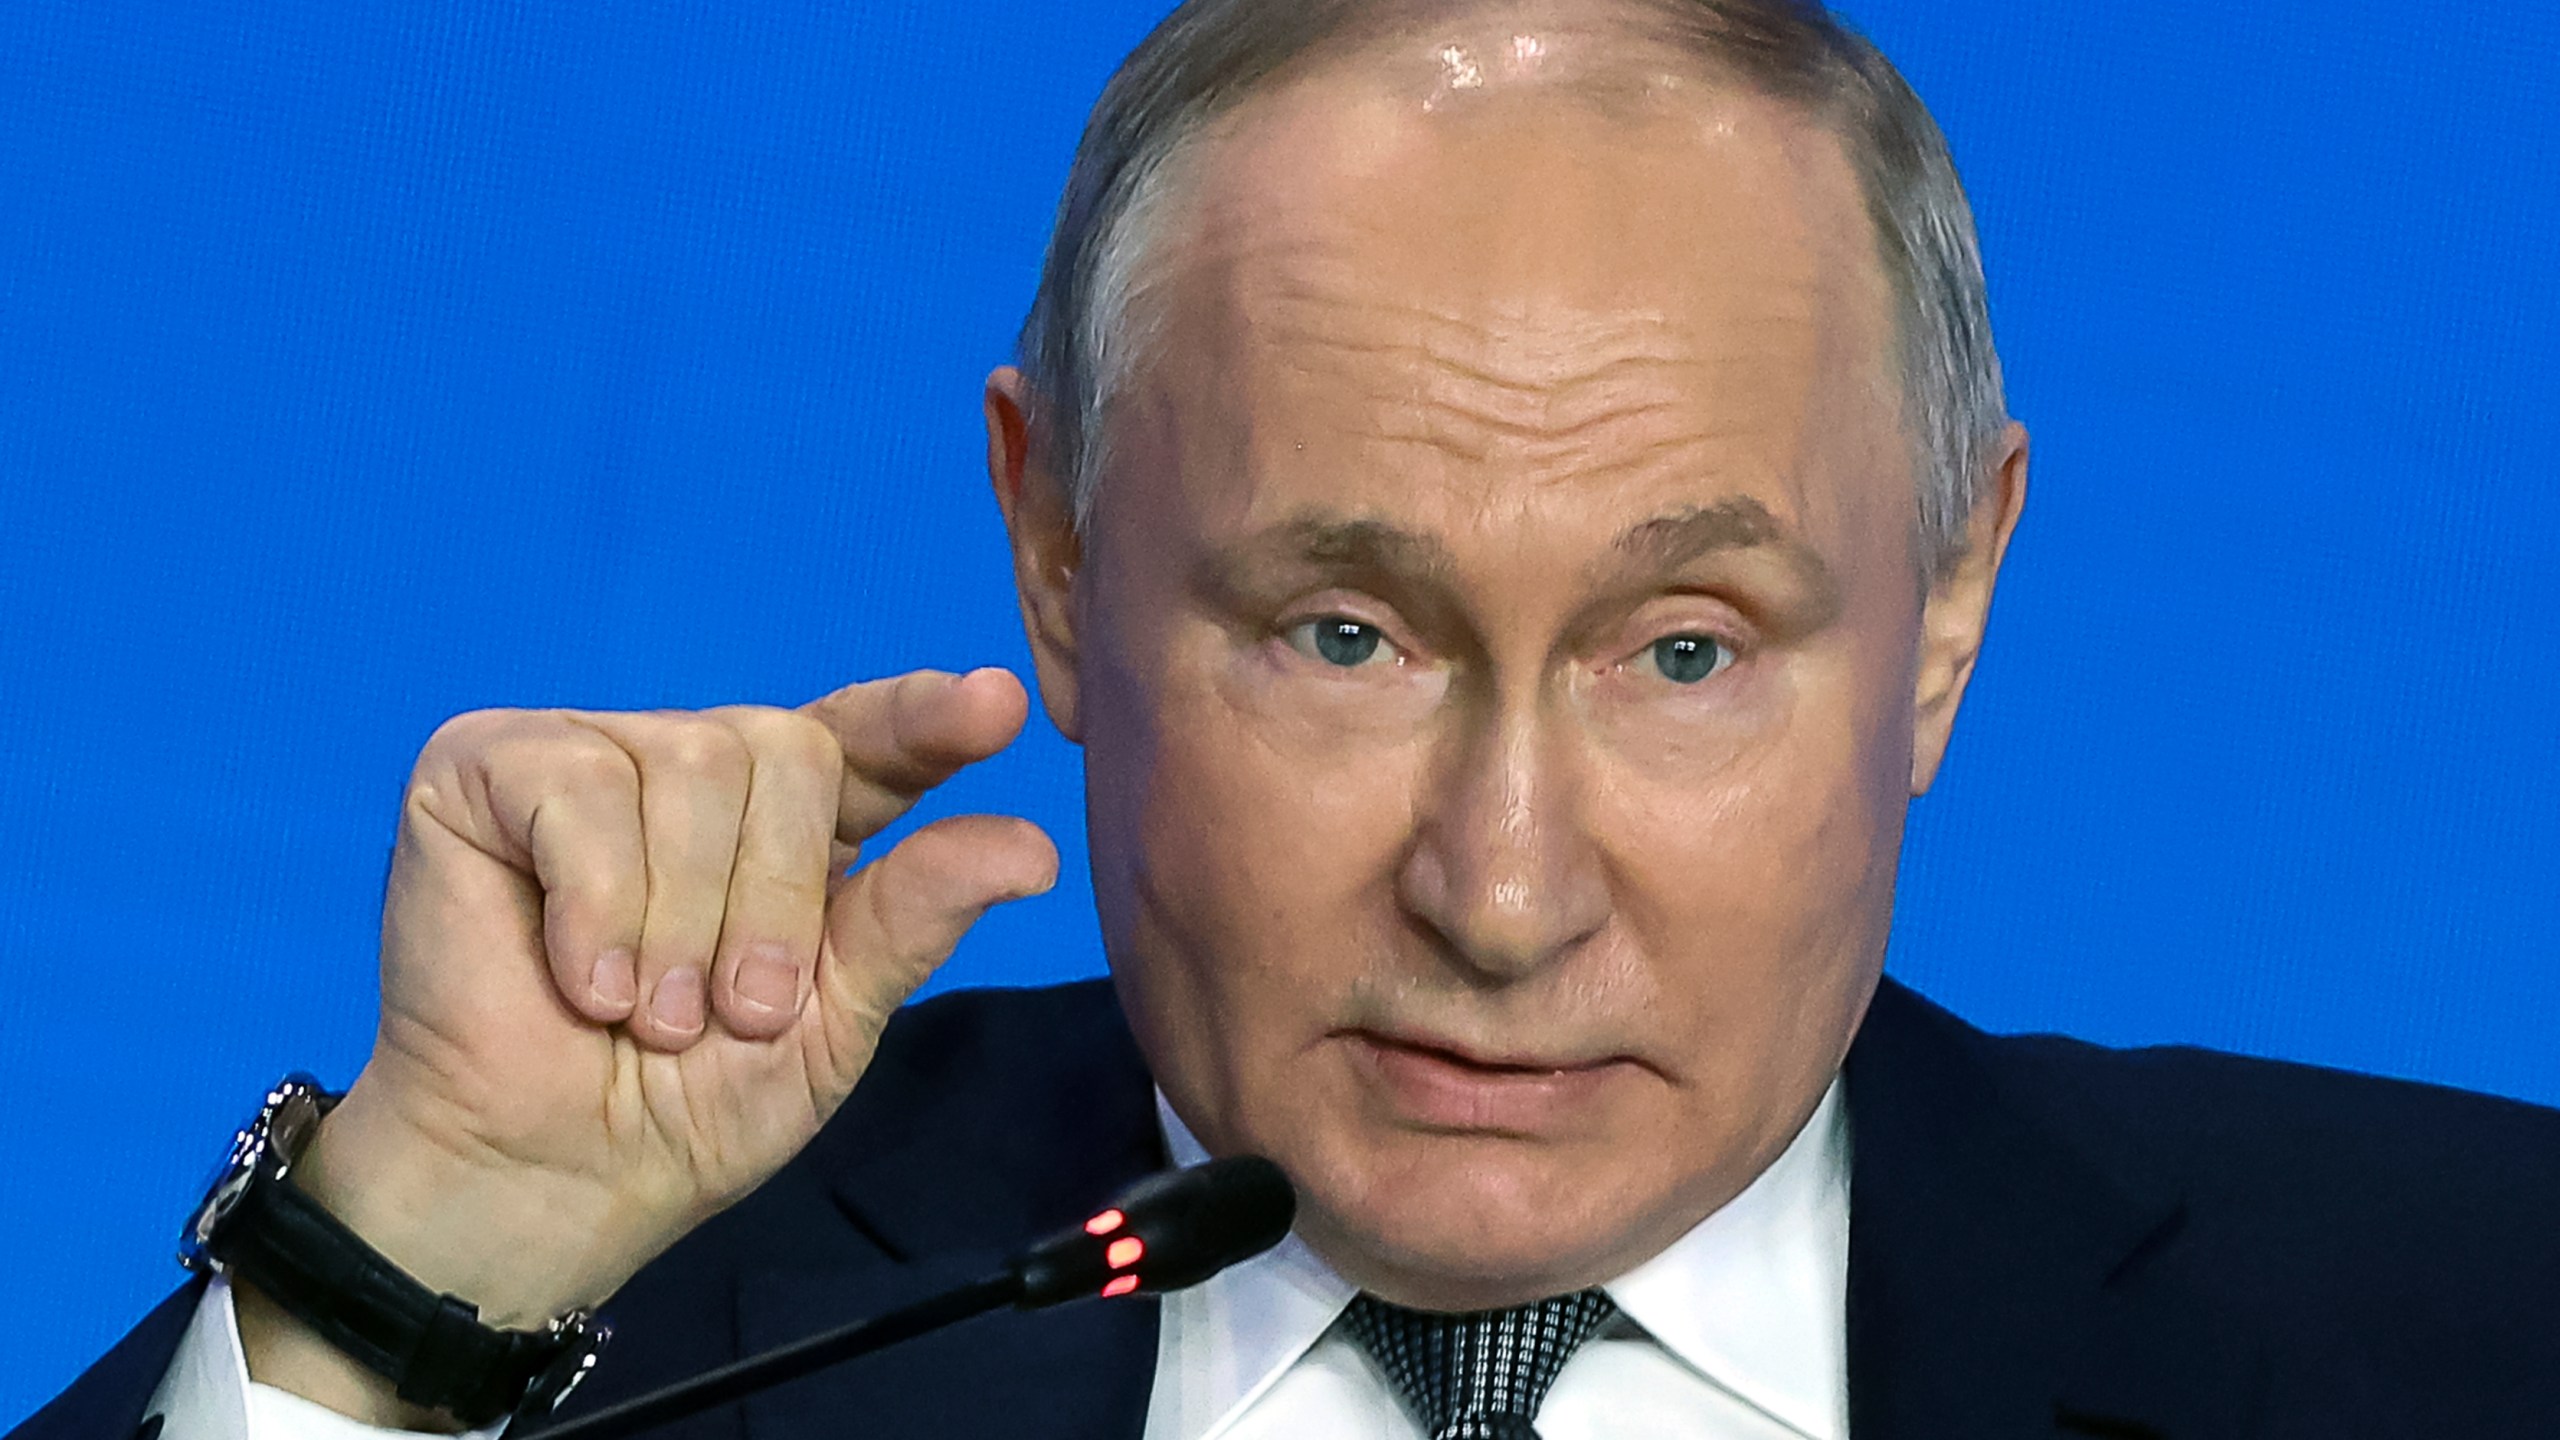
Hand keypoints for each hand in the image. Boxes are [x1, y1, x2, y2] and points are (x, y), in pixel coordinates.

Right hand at [238, 669, 1056, 1423]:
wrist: (546, 1180)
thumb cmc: (687, 1108)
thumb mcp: (831, 1021)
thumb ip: (915, 918)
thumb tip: (1035, 849)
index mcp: (792, 820)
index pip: (873, 737)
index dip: (928, 717)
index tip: (999, 707)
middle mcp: (697, 765)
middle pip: (786, 749)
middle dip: (772, 900)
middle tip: (727, 1013)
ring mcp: (591, 753)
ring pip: (688, 762)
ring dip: (678, 924)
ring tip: (645, 1012)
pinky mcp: (485, 766)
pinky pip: (578, 787)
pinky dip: (595, 904)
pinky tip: (581, 979)